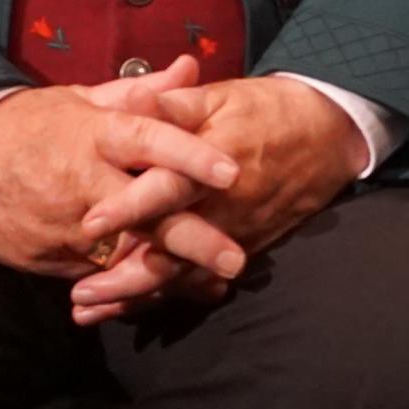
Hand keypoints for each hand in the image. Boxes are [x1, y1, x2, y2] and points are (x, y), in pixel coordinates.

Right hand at [0, 76, 242, 288]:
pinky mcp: (51, 257)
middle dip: (191, 238)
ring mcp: (66, 225)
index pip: (149, 140)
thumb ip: (142, 93)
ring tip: (212, 285)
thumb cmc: (30, 125)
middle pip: (144, 213)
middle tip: (236, 260)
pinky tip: (169, 294)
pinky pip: (98, 276)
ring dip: (169, 272)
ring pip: (123, 254)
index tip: (232, 172)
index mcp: (95, 134)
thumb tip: (192, 67)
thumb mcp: (81, 100)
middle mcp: (84, 182)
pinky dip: (131, 286)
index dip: (190, 156)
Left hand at [63, 72, 370, 318]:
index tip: (89, 224)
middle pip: (170, 253)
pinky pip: (200, 279)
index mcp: (211, 164)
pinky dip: (164, 297)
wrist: (330, 135)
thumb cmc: (269, 110)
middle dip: (124, 279)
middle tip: (79, 298)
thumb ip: (174, 103)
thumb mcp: (223, 95)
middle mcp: (222, 208)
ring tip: (90, 313)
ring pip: (182, 276)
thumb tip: (132, 98)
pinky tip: (129, 308)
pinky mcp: (244, 246)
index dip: (129, 207)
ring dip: (136, 297)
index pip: (166, 190)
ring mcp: (234, 234)